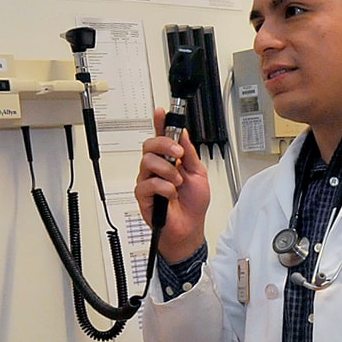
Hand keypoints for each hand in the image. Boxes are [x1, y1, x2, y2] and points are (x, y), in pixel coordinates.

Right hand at [135, 107, 209, 262]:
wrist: (190, 228)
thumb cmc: (193, 204)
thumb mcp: (198, 174)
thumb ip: (189, 154)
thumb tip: (183, 135)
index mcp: (170, 160)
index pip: (161, 136)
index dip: (160, 123)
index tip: (162, 112)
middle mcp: (156, 168)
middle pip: (149, 145)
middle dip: (165, 145)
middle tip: (178, 155)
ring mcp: (148, 181)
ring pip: (147, 162)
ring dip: (167, 171)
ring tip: (178, 182)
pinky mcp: (143, 196)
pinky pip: (148, 184)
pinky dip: (164, 188)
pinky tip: (171, 195)